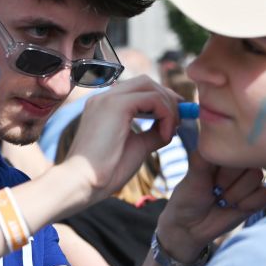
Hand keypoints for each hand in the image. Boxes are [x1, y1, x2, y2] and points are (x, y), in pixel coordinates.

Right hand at [60, 76, 181, 202]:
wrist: (83, 183)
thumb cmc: (106, 171)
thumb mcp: (137, 146)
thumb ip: (152, 133)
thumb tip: (170, 127)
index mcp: (106, 105)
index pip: (139, 89)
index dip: (162, 99)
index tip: (176, 117)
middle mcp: (105, 96)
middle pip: (146, 82)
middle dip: (168, 97)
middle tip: (181, 118)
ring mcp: (108, 98)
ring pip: (149, 86)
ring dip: (168, 106)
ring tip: (171, 130)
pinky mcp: (116, 105)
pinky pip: (152, 98)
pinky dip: (165, 113)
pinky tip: (165, 134)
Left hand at [155, 151, 265, 261]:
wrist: (191, 226)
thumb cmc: (188, 197)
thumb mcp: (192, 178)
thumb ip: (203, 159)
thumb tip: (213, 138)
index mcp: (223, 150)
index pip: (236, 144)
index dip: (224, 165)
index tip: (210, 177)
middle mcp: (239, 161)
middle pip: (248, 159)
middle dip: (229, 181)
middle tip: (215, 190)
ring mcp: (250, 178)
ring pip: (258, 177)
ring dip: (237, 194)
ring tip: (223, 199)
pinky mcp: (258, 196)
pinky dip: (249, 203)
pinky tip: (236, 207)